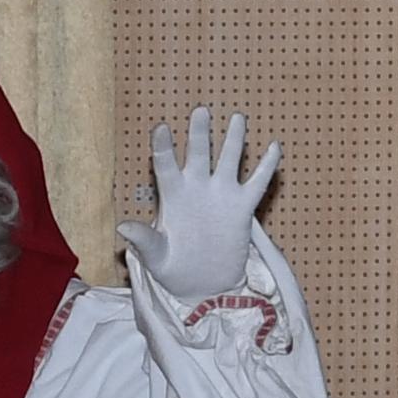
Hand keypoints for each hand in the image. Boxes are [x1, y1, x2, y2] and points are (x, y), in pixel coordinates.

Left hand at [115, 109, 279, 301]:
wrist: (202, 285)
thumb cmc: (173, 269)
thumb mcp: (155, 258)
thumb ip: (144, 240)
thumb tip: (122, 227)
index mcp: (172, 195)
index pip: (165, 164)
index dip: (163, 146)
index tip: (161, 128)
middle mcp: (197, 188)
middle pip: (198, 152)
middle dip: (199, 132)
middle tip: (200, 111)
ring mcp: (221, 195)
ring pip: (228, 159)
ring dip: (233, 140)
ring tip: (238, 118)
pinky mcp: (242, 207)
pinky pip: (257, 183)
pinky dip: (266, 166)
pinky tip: (274, 147)